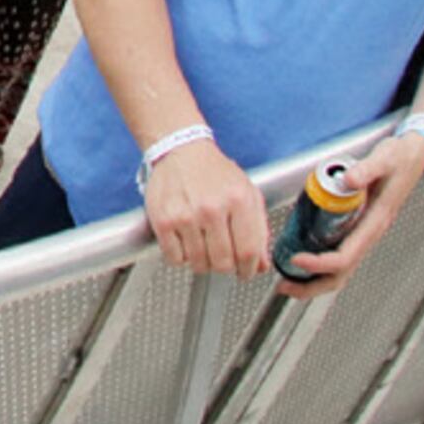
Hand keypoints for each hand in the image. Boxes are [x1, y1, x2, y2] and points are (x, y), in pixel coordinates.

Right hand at [141, 135, 267, 277]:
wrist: (180, 150)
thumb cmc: (215, 172)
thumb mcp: (248, 193)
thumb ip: (259, 230)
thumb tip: (260, 265)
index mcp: (238, 201)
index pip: (248, 252)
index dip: (249, 269)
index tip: (246, 272)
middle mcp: (211, 208)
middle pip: (223, 263)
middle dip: (225, 267)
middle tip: (223, 258)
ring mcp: (185, 215)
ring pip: (199, 263)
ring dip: (203, 262)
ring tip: (203, 247)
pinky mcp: (162, 220)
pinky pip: (175, 258)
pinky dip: (182, 257)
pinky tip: (186, 241)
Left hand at [282, 133, 423, 298]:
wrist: (414, 155)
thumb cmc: (400, 158)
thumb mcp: (383, 159)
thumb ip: (365, 170)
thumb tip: (348, 180)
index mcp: (375, 222)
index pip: (346, 256)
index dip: (320, 263)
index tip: (297, 259)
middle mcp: (371, 233)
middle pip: (342, 272)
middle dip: (313, 285)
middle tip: (284, 286)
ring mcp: (366, 232)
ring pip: (342, 268)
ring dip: (315, 279)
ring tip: (289, 281)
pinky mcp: (361, 227)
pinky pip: (342, 254)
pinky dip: (322, 264)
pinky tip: (304, 258)